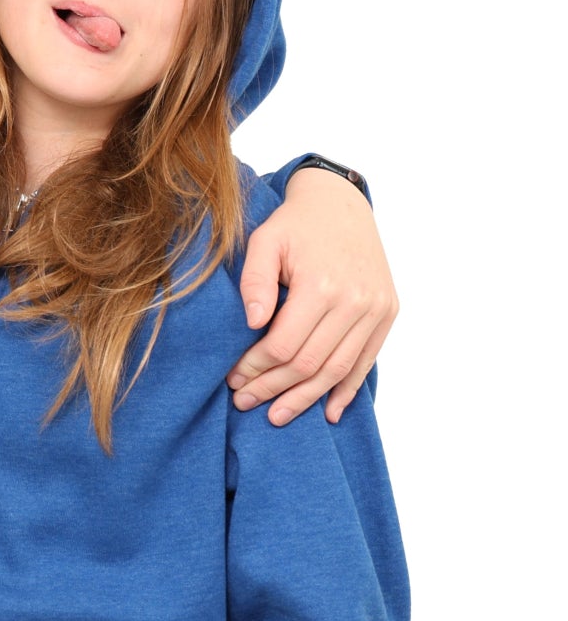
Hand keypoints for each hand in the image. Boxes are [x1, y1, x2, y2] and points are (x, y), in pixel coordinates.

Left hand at [228, 168, 398, 424]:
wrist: (341, 204)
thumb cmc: (294, 225)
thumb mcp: (263, 241)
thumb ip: (254, 281)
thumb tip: (253, 324)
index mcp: (321, 285)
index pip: (283, 345)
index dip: (255, 368)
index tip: (233, 379)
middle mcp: (355, 301)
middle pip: (310, 363)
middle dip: (274, 388)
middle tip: (245, 402)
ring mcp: (376, 309)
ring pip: (338, 369)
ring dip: (306, 397)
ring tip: (277, 415)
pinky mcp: (388, 313)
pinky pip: (367, 361)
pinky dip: (347, 390)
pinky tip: (328, 411)